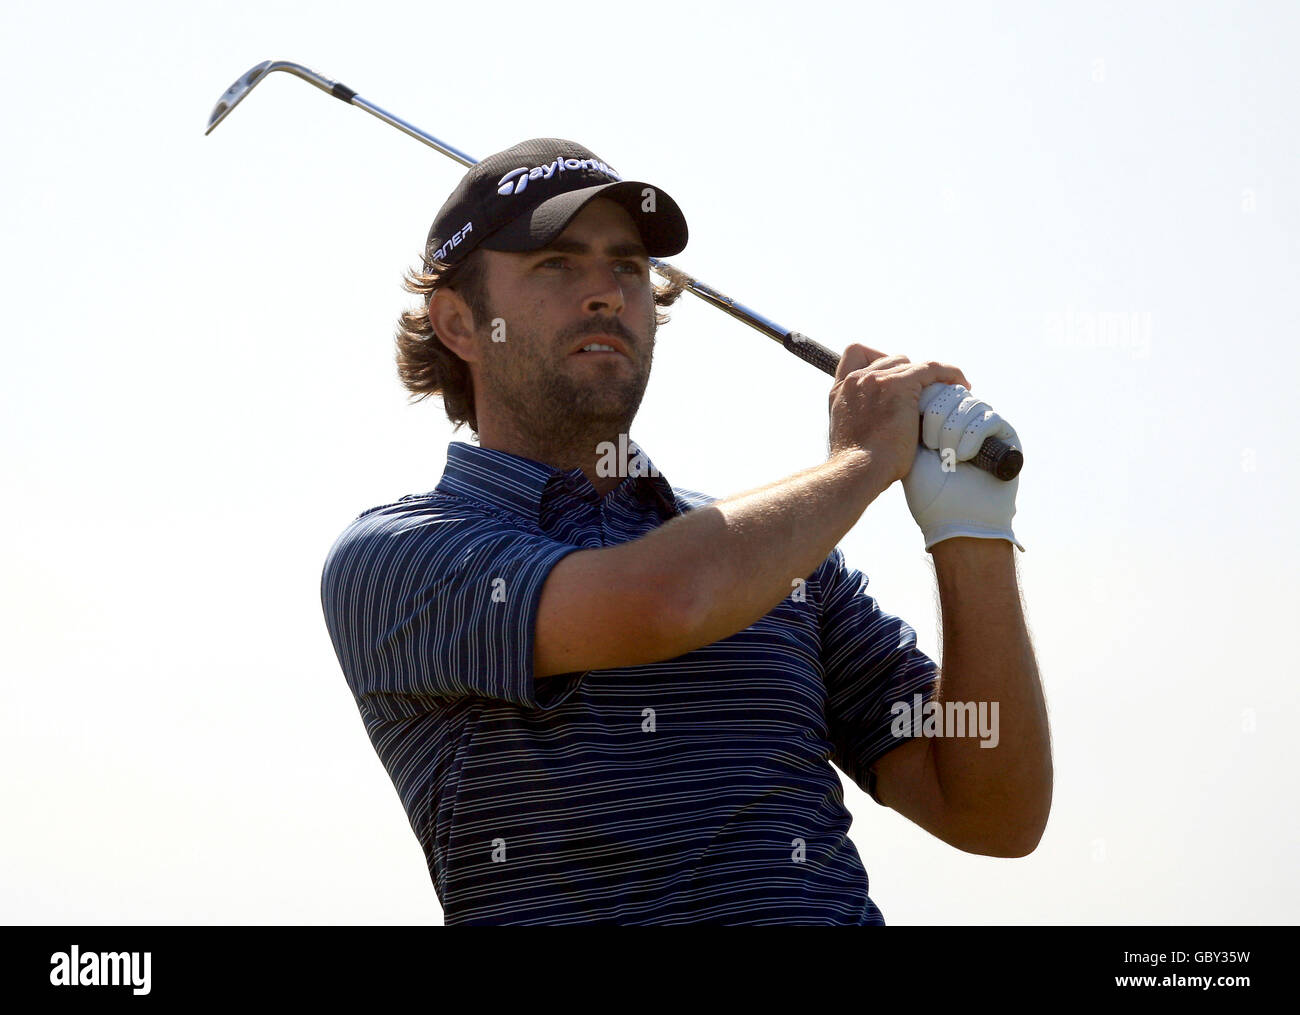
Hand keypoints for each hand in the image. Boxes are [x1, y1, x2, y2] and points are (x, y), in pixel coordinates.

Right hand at [828, 345, 969, 483]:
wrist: (856, 472)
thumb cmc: (856, 468)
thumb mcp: (850, 437)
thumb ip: (862, 420)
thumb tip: (884, 426)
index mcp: (840, 390)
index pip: (856, 354)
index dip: (877, 360)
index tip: (891, 378)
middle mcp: (856, 379)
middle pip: (890, 359)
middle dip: (907, 374)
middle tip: (923, 396)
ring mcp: (876, 379)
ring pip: (910, 364)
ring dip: (927, 376)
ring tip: (945, 391)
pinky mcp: (899, 385)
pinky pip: (931, 369)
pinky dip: (949, 374)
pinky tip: (962, 384)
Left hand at [902, 383, 1023, 550]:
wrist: (955, 522)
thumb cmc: (929, 492)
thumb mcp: (910, 449)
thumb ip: (910, 416)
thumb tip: (908, 383)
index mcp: (939, 417)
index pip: (932, 386)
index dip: (923, 399)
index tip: (913, 423)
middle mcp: (962, 417)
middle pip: (949, 390)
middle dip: (934, 416)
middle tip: (928, 444)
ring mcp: (985, 424)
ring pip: (967, 402)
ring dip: (951, 431)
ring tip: (945, 456)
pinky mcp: (1007, 435)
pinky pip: (988, 418)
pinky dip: (971, 438)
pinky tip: (962, 458)